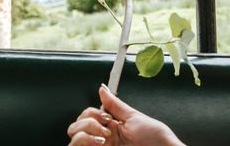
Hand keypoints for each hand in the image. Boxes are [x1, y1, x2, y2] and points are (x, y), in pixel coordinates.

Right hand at [67, 85, 184, 145]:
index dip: (91, 114)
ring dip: (85, 132)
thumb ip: (115, 104)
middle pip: (75, 126)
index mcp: (110, 128)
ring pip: (73, 137)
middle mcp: (102, 140)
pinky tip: (98, 144)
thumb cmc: (156, 140)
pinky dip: (83, 142)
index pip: (86, 117)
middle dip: (87, 122)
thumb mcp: (134, 118)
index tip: (106, 116)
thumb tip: (102, 89)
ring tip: (104, 138)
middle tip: (106, 128)